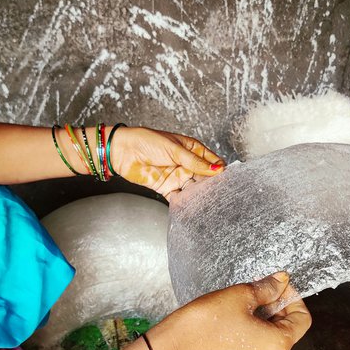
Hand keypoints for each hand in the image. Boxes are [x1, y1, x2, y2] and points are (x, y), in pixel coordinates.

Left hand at [110, 126, 225, 198]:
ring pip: (193, 188)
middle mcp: (186, 164)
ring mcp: (177, 176)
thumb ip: (195, 162)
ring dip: (200, 195)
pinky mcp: (167, 188)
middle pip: (204, 177)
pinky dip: (185, 203)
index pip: (211, 161)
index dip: (219, 169)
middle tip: (222, 194)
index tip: (227, 178)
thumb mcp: (175, 150)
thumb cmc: (147, 141)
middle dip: (212, 185)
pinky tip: (193, 208)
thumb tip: (217, 170)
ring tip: (210, 203)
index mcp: (191, 149)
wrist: (122, 151)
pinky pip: (179, 198)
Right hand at [148, 272, 311, 349]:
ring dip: (263, 324)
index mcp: (278, 344)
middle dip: (277, 310)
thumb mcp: (242, 295)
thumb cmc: (208, 319)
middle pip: (286, 332)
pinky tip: (233, 326)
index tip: (279, 287)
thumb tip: (282, 281)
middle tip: (259, 292)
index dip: (293, 299)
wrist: (175, 344)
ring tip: (244, 309)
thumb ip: (268, 288)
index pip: (303, 320)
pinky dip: (250, 339)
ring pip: (268, 344)